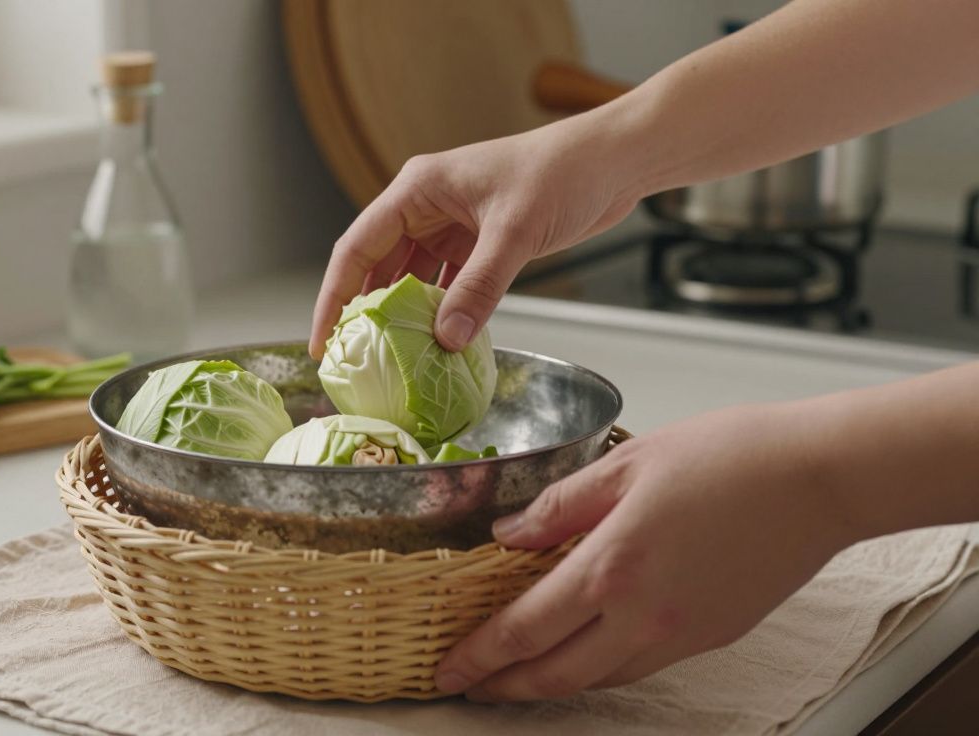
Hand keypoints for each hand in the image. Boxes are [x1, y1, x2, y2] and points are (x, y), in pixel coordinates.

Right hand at [308, 112, 645, 358]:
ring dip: (404, 316)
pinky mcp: (479, 242)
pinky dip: (441, 312)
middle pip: (377, 265)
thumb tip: (445, 339)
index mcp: (418, 189)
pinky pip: (446, 284)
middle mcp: (426, 206)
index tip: (323, 339)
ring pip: (411, 278)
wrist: (613, 161)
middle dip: (363, 311)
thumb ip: (479, 287)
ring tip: (391, 359)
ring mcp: (452, 225)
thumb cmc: (563, 173)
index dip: (334, 295)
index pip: (357, 246)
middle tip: (352, 359)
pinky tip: (438, 342)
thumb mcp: (515, 232)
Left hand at [434, 402, 860, 700]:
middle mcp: (642, 617)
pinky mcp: (710, 637)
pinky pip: (640, 668)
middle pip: (554, 674)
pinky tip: (584, 651)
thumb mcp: (626, 463)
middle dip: (503, 686)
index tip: (447, 668)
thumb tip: (508, 533)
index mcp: (612, 568)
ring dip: (549, 683)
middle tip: (469, 685)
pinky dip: (598, 669)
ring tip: (517, 674)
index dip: (478, 655)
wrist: (819, 479)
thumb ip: (559, 505)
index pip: (523, 630)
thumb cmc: (731, 457)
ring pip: (597, 679)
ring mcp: (680, 635)